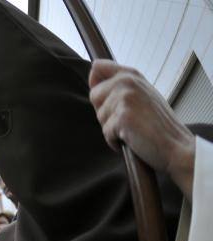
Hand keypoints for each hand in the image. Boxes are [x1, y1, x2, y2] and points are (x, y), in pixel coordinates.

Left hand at [89, 59, 195, 201]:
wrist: (175, 144)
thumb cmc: (157, 124)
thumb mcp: (142, 95)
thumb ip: (121, 87)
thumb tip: (94, 86)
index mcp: (131, 74)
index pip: (97, 67)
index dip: (95, 83)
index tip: (106, 98)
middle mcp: (127, 81)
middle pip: (94, 95)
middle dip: (104, 112)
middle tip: (127, 119)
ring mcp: (125, 97)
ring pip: (100, 116)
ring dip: (112, 128)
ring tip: (132, 128)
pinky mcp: (122, 116)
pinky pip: (106, 132)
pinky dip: (115, 141)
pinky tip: (132, 138)